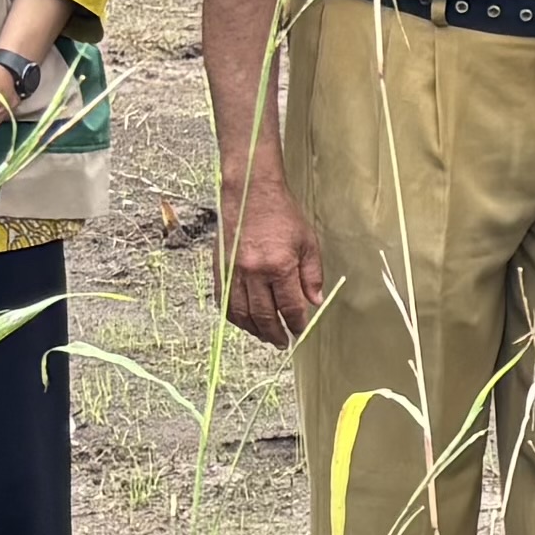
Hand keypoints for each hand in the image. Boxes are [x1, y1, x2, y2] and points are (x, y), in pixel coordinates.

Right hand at [220, 177, 322, 349]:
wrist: (250, 192)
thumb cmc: (281, 213)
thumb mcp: (307, 242)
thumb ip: (312, 275)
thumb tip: (314, 302)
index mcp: (279, 265)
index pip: (289, 307)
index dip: (296, 324)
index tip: (299, 331)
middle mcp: (253, 272)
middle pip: (263, 316)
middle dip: (274, 334)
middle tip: (281, 342)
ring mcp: (233, 272)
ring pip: (241, 314)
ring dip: (253, 330)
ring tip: (264, 335)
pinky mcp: (220, 268)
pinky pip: (224, 302)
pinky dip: (234, 317)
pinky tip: (244, 320)